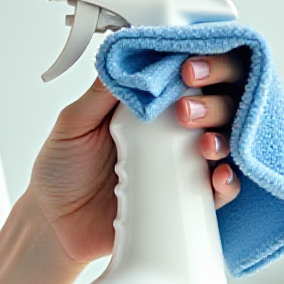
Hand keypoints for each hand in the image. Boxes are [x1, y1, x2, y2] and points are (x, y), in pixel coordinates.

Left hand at [28, 52, 245, 267]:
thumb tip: (124, 57)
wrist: (56, 225)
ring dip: (223, 139)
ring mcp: (180, 166)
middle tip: (187, 111)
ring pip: (222, 144)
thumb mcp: (73, 125)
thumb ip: (99, 95)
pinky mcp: (185, 200)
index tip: (190, 70)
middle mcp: (169, 133)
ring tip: (205, 144)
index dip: (197, 69)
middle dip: (212, 103)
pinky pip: (218, 190)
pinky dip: (227, 182)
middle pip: (213, 107)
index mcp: (145, 108)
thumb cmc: (61, 171)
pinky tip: (219, 177)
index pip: (183, 81)